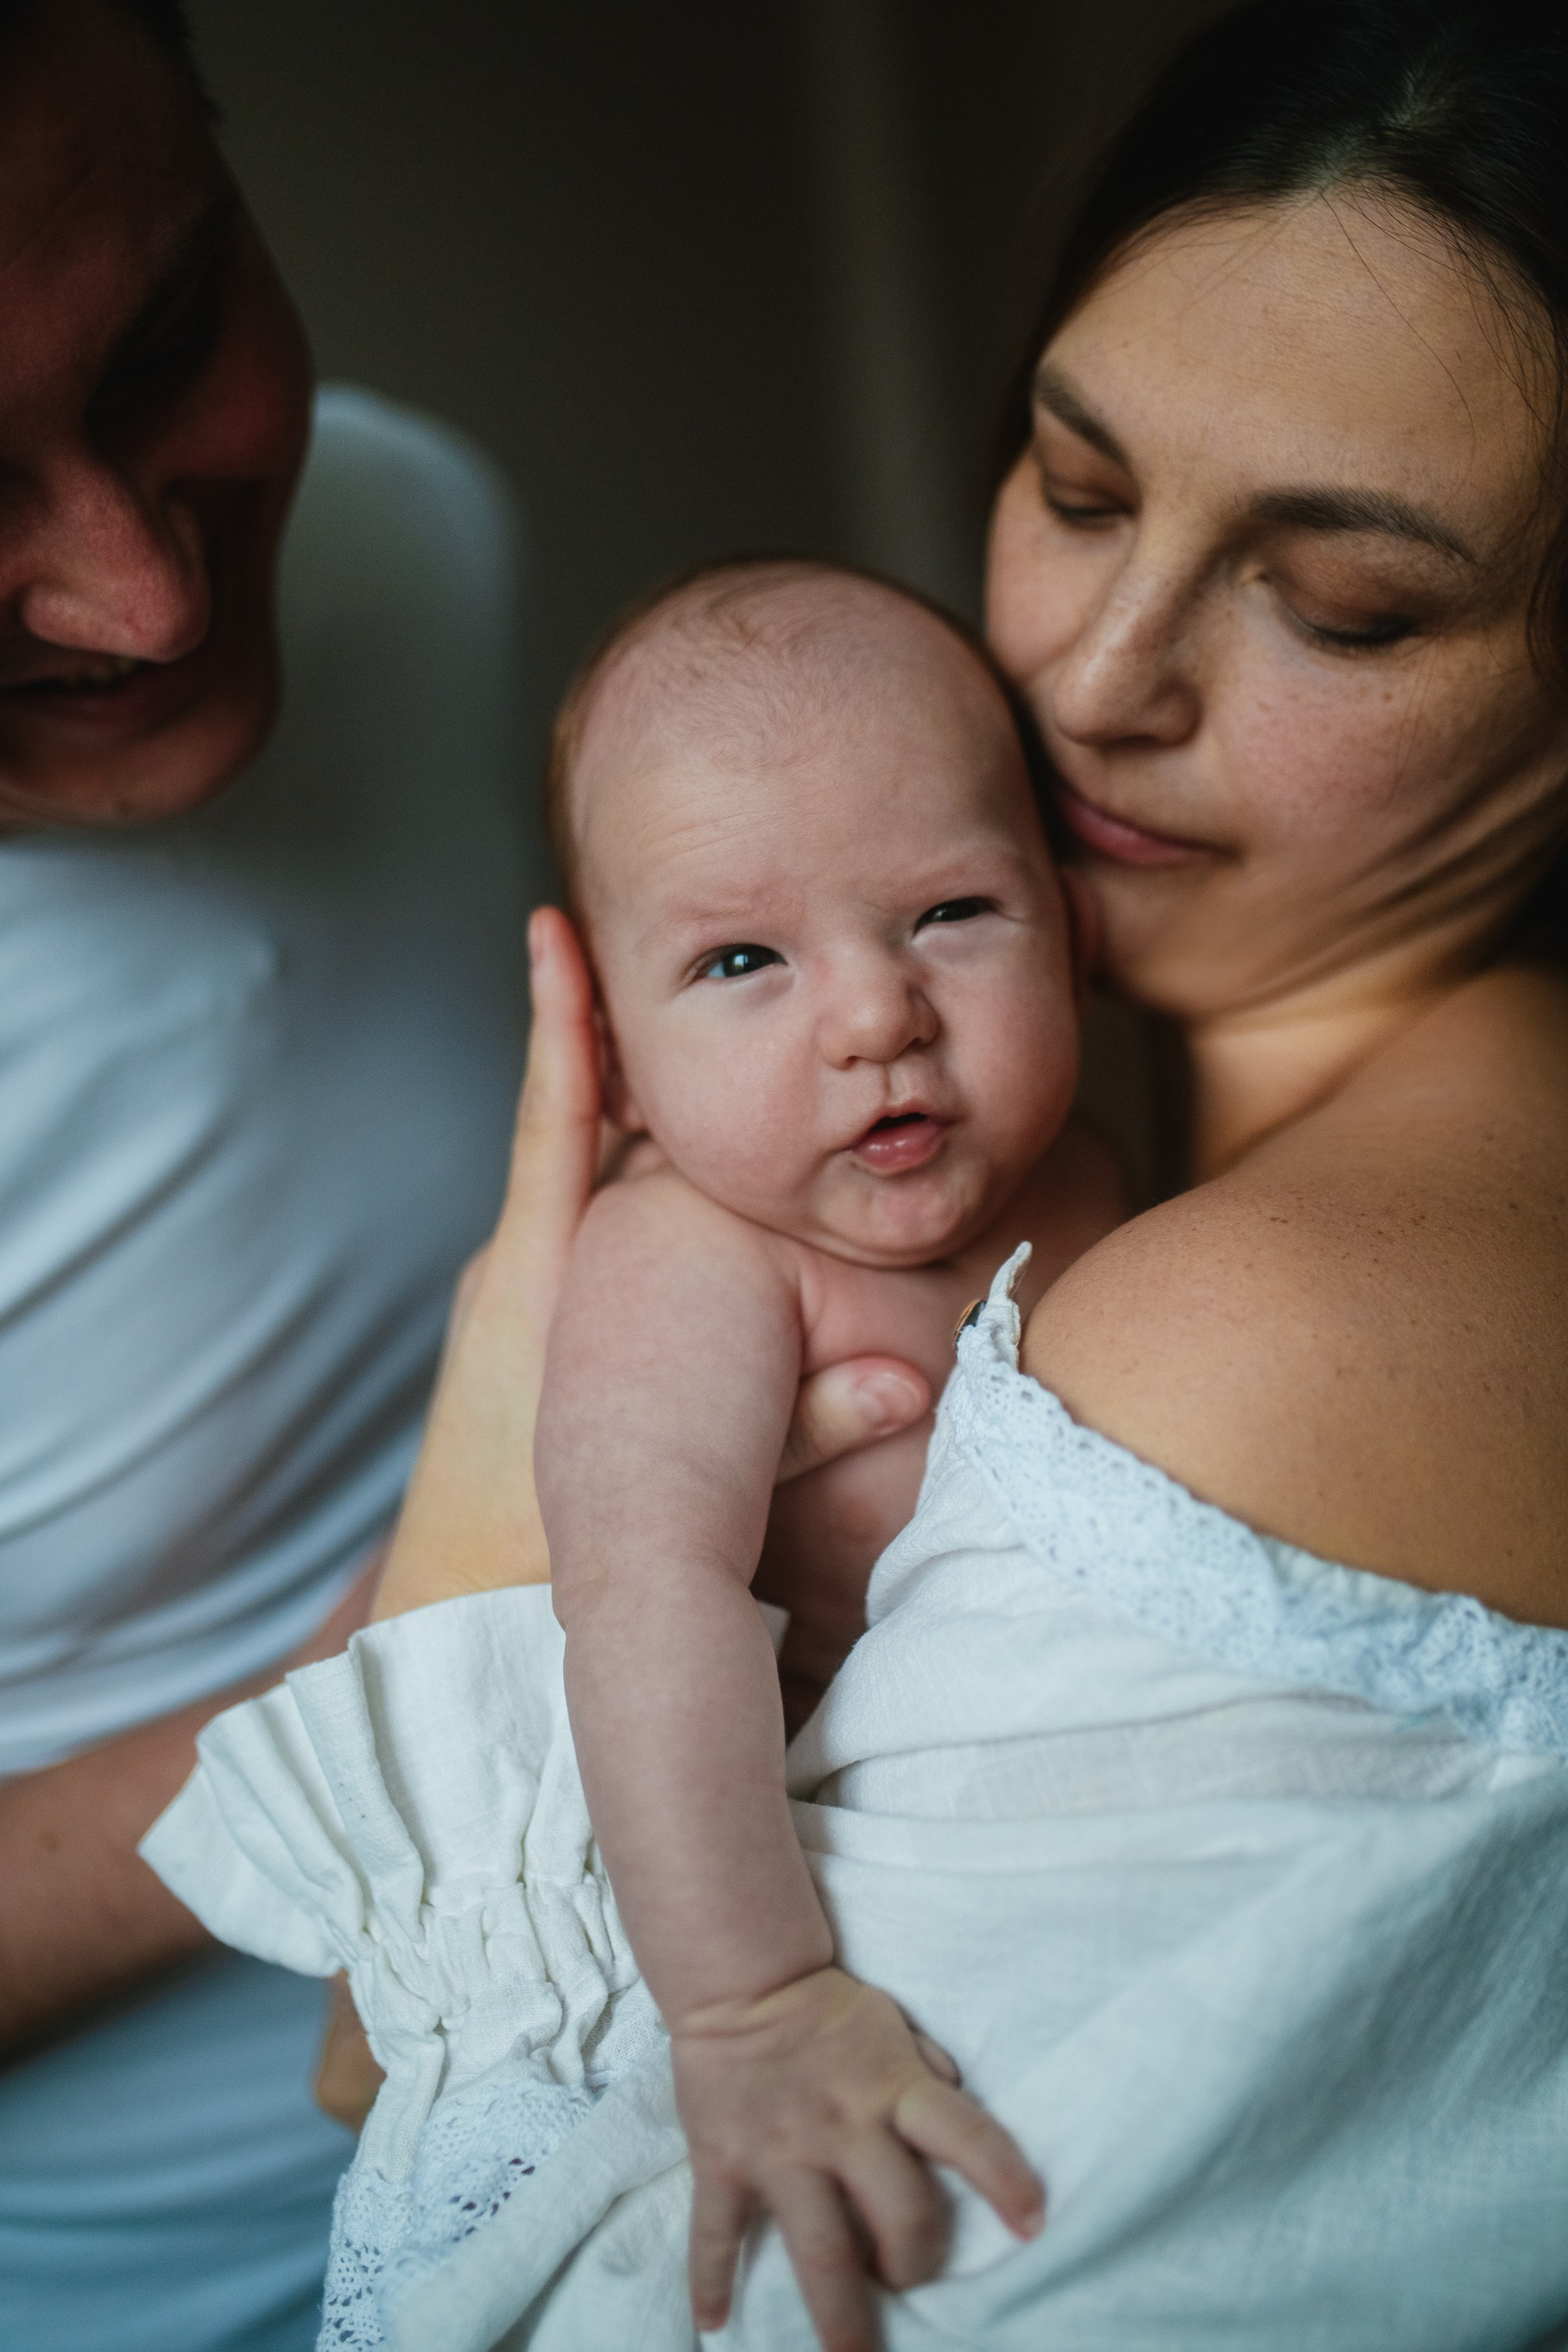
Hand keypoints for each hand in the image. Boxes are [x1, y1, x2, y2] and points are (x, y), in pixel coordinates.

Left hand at [372, 908, 928, 1618]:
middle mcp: (513, 1271)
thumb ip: (803, 1431)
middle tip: (649, 951)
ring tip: (674, 1037)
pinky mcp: (515, 1329)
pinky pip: (565, 1223)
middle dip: (612, 1043)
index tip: (553, 932)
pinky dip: (603, 1177)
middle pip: (572, 1129)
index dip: (559, 1024)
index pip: (554, 1122)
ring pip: (577, 1180)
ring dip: (623, 1114)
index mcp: (534, 1281)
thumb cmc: (551, 1554)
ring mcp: (509, 1297)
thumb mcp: (684, 1487)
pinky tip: (651, 1163)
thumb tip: (915, 1380)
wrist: (454, 1620)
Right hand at [673, 1966, 1042, 2351]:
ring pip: (820, 2249)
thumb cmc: (827, 2008)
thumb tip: (962, 2111)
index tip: (1033, 2224)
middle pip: (898, 2216)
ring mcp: (780, 2151)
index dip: (1004, 2179)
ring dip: (839, 2317)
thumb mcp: (892, 2026)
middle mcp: (842, 2127)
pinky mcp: (722, 2162)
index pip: (964, 2135)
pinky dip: (710, 2280)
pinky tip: (712, 2322)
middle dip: (916, 2265)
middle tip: (910, 2280)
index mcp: (892, 2089)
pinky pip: (716, 2232)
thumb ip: (928, 2075)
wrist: (740, 1975)